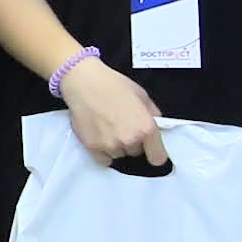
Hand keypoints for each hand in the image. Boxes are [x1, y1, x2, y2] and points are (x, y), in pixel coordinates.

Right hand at [57, 54, 169, 171]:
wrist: (83, 82)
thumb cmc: (113, 84)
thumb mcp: (141, 94)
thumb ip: (152, 113)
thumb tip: (157, 125)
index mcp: (146, 128)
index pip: (158, 158)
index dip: (155, 152)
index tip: (150, 147)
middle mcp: (129, 141)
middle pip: (136, 152)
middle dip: (133, 142)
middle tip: (123, 125)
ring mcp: (110, 146)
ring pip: (119, 154)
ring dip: (117, 145)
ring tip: (108, 127)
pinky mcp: (93, 148)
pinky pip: (104, 159)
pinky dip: (103, 151)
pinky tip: (100, 135)